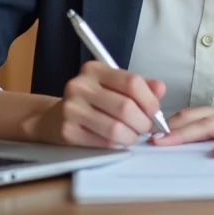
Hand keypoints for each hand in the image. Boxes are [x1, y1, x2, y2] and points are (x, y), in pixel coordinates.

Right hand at [32, 61, 166, 148]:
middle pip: (126, 107)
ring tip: (132, 134)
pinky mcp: (68, 131)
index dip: (149, 100)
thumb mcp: (113, 86)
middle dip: (143, 122)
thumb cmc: (91, 101)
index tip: (154, 111)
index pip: (132, 82)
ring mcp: (72, 109)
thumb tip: (160, 90)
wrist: (53, 118)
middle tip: (145, 127)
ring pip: (116, 128)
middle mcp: (81, 86)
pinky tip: (117, 140)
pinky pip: (104, 142)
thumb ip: (140, 86)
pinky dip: (117, 144)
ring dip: (131, 136)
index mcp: (95, 70)